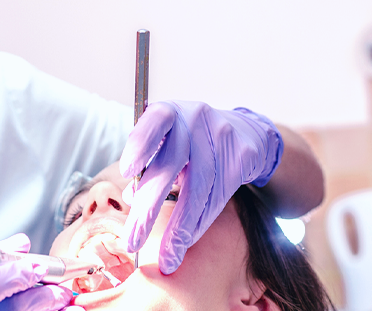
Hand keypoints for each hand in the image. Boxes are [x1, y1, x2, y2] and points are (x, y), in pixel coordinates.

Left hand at [120, 102, 282, 273]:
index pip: (154, 122)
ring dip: (180, 229)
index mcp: (169, 112)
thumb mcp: (168, 144)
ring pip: (198, 189)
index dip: (140, 145)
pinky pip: (219, 197)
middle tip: (132, 242)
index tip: (126, 172)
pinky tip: (187, 242)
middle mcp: (195, 118)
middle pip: (170, 165)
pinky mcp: (241, 156)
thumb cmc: (192, 141)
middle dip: (148, 208)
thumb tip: (129, 198)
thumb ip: (148, 166)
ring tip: (166, 258)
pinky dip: (201, 224)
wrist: (245, 132)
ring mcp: (221, 136)